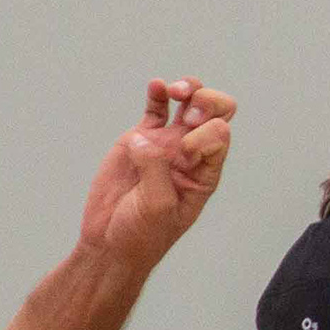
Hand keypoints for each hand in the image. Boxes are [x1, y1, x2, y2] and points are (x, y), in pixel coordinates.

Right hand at [78, 77, 235, 268]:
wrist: (109, 243)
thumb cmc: (141, 234)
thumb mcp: (158, 207)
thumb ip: (156, 170)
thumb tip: (144, 139)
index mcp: (204, 172)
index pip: (221, 136)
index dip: (206, 134)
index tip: (184, 152)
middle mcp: (190, 153)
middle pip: (216, 112)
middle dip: (208, 102)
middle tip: (188, 115)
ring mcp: (166, 143)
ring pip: (188, 102)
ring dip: (188, 89)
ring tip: (174, 91)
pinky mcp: (139, 140)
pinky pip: (155, 108)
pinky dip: (158, 93)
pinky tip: (157, 86)